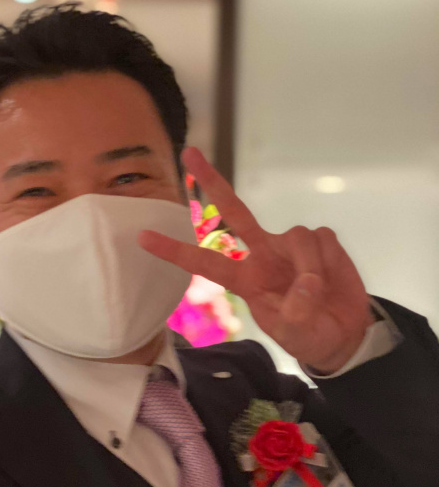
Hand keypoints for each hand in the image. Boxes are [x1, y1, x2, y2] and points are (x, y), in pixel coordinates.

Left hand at [139, 148, 371, 372]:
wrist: (344, 333)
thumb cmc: (308, 335)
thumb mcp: (295, 334)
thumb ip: (296, 314)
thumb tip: (306, 286)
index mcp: (245, 280)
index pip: (205, 262)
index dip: (174, 251)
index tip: (142, 237)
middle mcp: (263, 254)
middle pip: (234, 210)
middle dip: (212, 181)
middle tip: (188, 152)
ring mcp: (290, 245)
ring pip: (298, 237)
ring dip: (310, 267)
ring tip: (318, 294)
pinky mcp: (321, 240)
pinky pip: (322, 239)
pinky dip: (328, 262)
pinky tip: (332, 279)